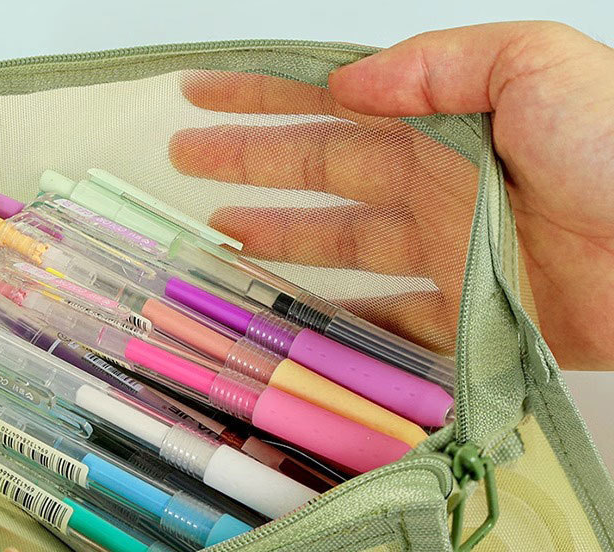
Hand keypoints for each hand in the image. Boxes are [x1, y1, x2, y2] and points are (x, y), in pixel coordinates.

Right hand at [170, 22, 613, 368]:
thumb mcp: (533, 67)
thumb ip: (437, 64)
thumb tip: (348, 84)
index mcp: (439, 121)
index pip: (330, 105)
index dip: (264, 98)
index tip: (204, 97)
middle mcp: (429, 184)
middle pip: (319, 172)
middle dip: (249, 164)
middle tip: (187, 164)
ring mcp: (439, 250)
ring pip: (338, 244)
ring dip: (279, 237)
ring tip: (221, 237)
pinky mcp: (458, 312)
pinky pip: (386, 316)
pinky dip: (342, 317)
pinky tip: (301, 314)